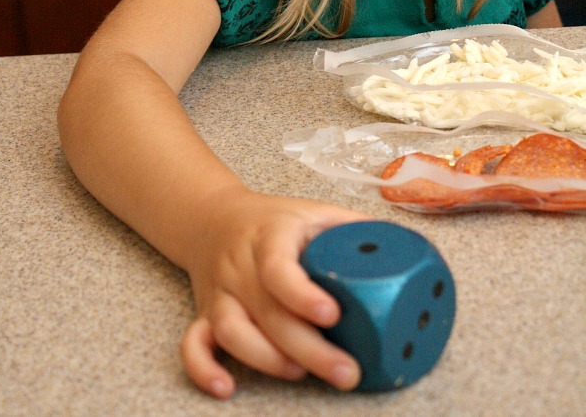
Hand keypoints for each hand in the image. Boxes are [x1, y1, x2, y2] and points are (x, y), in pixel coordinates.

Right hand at [180, 188, 369, 397]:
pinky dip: (203, 368)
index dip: (302, 295)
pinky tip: (226, 388)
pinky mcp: (204, 313)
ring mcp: (219, 291)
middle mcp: (240, 265)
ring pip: (230, 330)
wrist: (213, 217)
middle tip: (345, 371)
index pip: (278, 267)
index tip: (332, 314)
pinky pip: (192, 343)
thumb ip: (353, 229)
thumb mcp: (313, 211)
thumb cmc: (274, 220)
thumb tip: (408, 248)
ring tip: (300, 373)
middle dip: (307, 347)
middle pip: (265, 311)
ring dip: (265, 359)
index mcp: (269, 236)